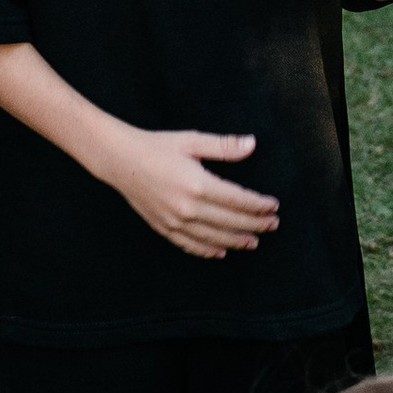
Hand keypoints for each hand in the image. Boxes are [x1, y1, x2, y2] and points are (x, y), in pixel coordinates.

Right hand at [101, 125, 280, 257]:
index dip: (259, 206)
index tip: (273, 206)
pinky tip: (221, 251)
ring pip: (214, 238)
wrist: (119, 159)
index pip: (238, 201)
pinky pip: (190, 245)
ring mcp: (174, 221)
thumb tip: (251, 144)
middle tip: (273, 224)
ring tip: (254, 242)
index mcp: (198, 184)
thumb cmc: (156, 146)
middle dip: (255, 225)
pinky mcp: (163, 228)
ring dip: (237, 241)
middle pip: (231, 222)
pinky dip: (208, 250)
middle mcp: (188, 207)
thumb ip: (223, 146)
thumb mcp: (191, 141)